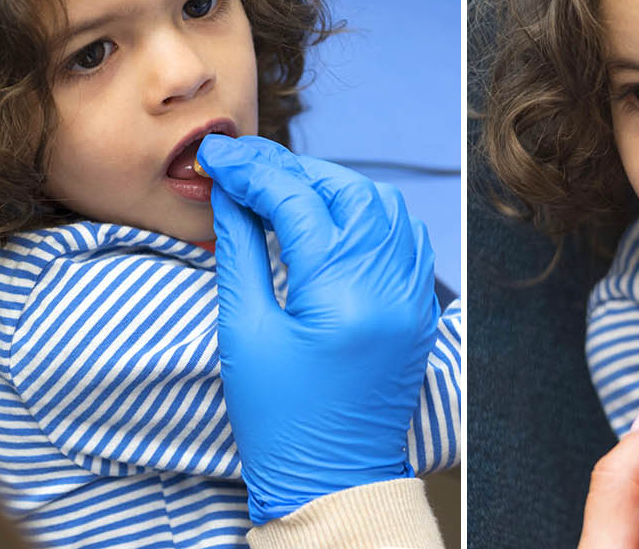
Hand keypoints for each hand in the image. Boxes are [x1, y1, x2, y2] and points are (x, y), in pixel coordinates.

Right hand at [196, 135, 439, 524]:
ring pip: (384, 207)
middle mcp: (389, 287)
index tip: (217, 158)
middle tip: (247, 172)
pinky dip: (370, 216)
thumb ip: (240, 249)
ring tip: (285, 191)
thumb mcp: (245, 331)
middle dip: (295, 172)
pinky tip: (334, 219)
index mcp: (341, 294)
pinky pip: (406, 238)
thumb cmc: (279, 418)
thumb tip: (231, 193)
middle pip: (347, 191)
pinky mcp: (420, 310)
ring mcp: (413, 298)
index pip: (297, 200)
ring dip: (335, 187)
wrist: (333, 480)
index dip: (252, 171)